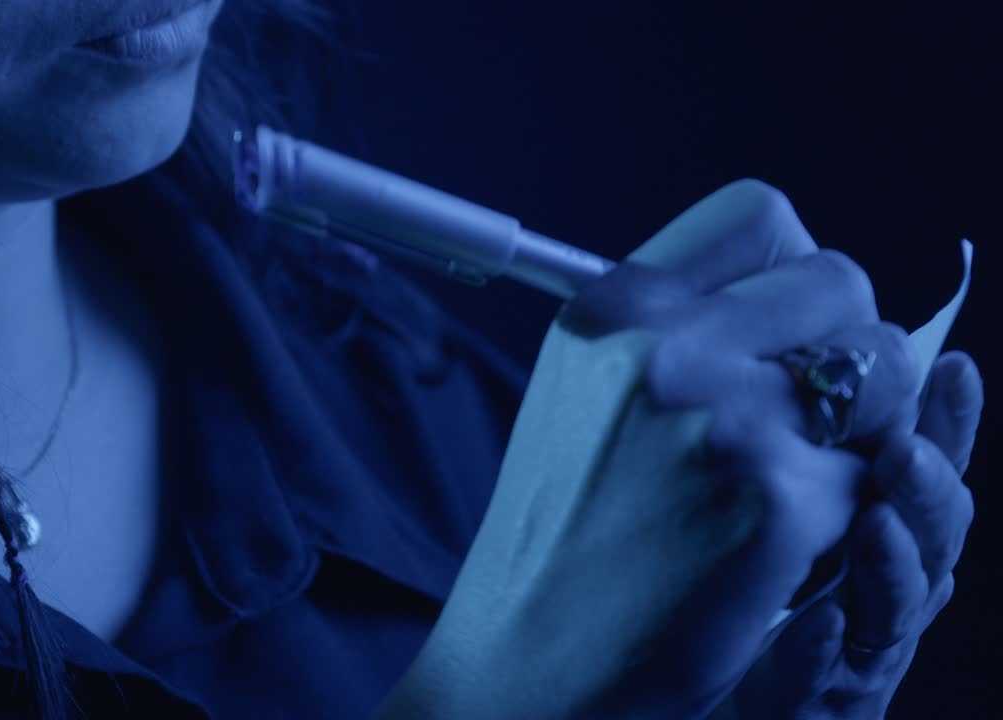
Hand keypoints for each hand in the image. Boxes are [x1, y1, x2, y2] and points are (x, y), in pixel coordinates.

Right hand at [380, 179, 915, 719]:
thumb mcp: (583, 388)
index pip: (761, 213)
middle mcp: (665, 345)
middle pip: (842, 281)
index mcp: (611, 308)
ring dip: (861, 424)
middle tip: (803, 414)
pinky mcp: (778, 499)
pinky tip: (770, 540)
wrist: (533, 649)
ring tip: (787, 474)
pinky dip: (841, 508)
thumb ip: (676, 321)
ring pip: (884, 372)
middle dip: (845, 346)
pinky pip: (872, 471)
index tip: (787, 323)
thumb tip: (801, 289)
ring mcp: (726, 419)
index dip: (793, 268)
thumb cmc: (564, 523)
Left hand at [721, 350, 982, 718]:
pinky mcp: (828, 700)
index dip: (950, 422)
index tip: (951, 367)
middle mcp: (889, 584)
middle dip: (925, 490)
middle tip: (903, 450)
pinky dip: (824, 648)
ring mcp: (864, 647)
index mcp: (887, 529)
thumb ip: (815, 445)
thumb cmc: (757, 588)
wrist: (715, 694)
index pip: (930, 468)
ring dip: (890, 564)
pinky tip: (818, 621)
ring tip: (875, 524)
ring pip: (897, 605)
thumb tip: (823, 358)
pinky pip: (832, 675)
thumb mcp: (786, 503)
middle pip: (932, 534)